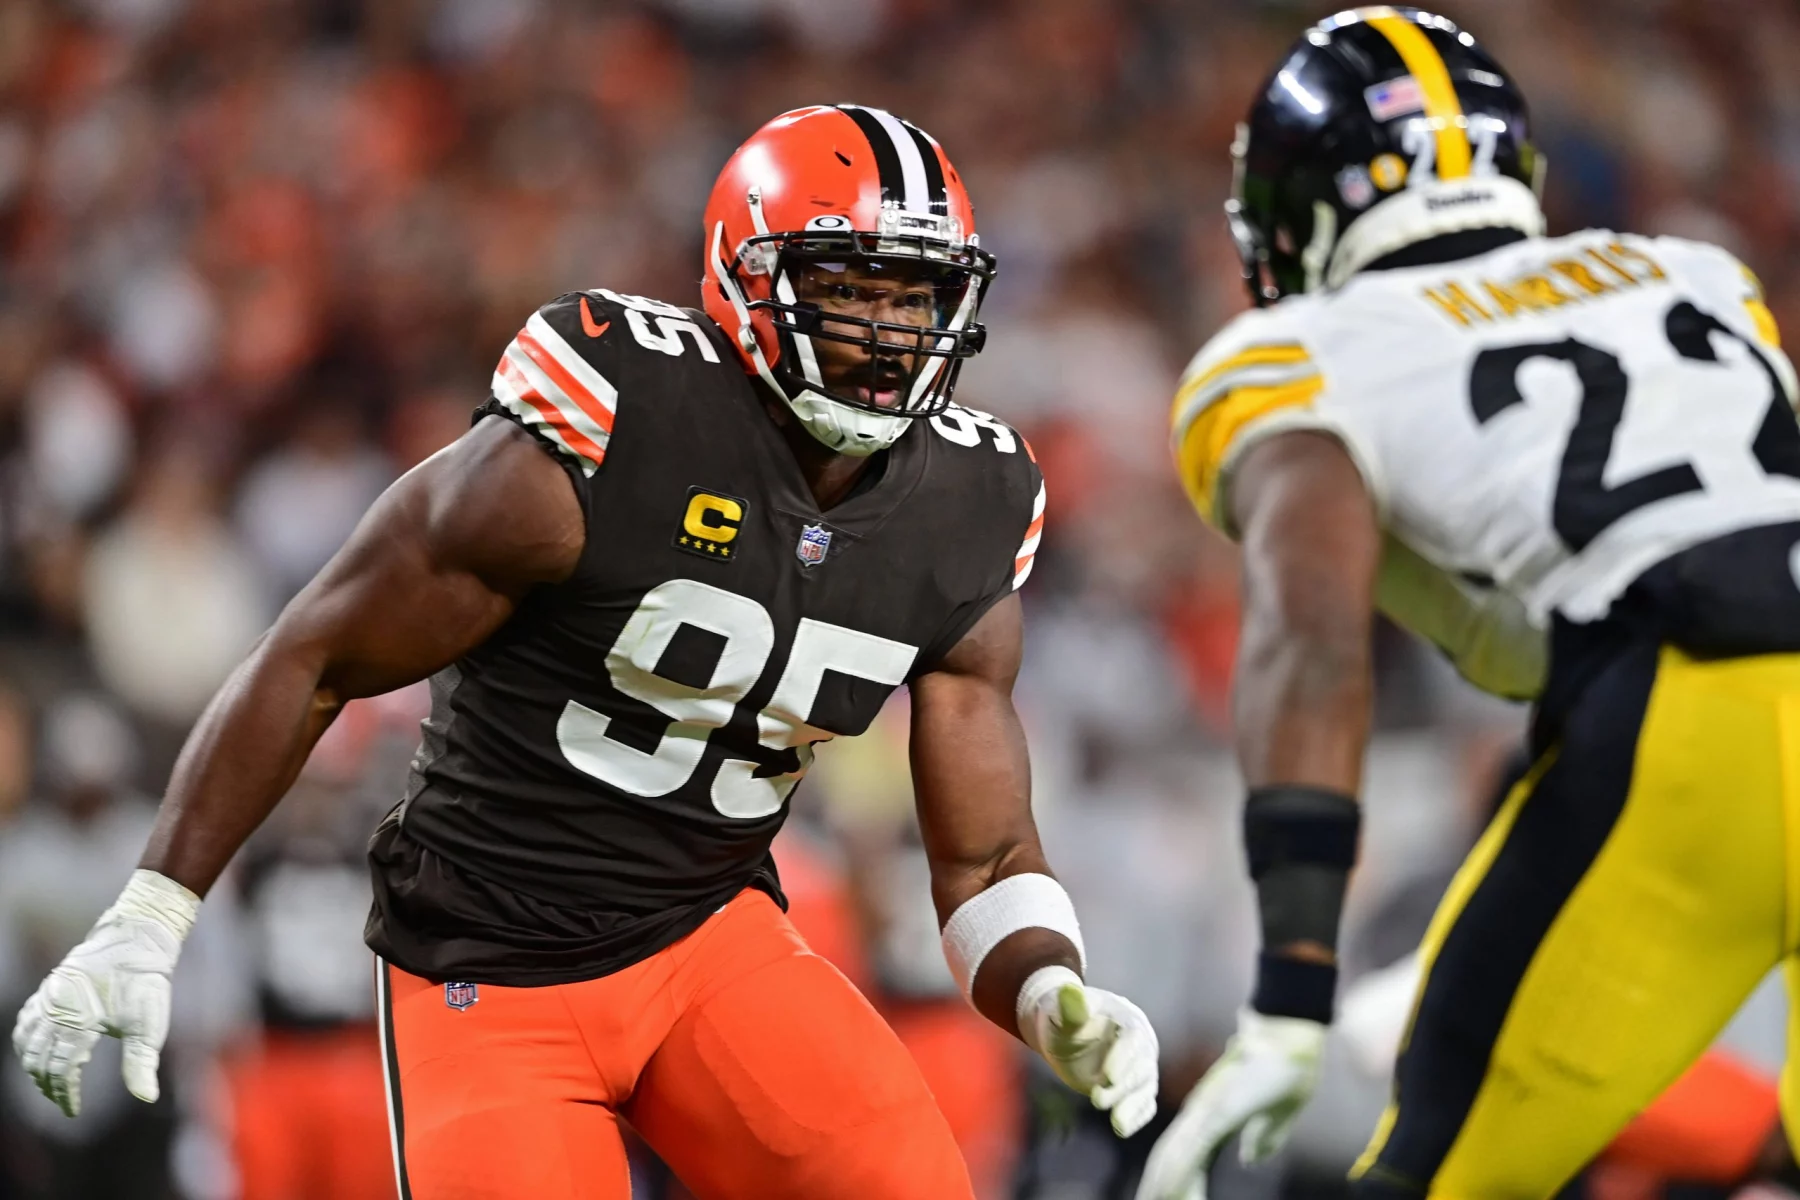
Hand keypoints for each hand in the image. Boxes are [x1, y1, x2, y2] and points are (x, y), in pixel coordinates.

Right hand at [11, 870, 197, 1116]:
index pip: (61, 1070)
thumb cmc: (145, 983)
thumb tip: (147, 1098)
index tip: (73, 1111)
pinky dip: (25, 1042)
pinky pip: (25, 1021)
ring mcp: (47, 997)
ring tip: (49, 1083)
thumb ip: (141, 1063)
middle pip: (40, 1060)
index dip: (64, 1094)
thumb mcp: (148, 1025)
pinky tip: (33, 1052)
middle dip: (49, 1085)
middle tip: (62, 1100)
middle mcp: (55, 1010)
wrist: (137, 938)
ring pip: (27, 1043)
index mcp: (77, 1022)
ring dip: (34, 1066)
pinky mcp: (48, 987)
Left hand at [1018, 966, 1159, 1137]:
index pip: (1133, 1039)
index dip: (1123, 1058)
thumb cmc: (1065, 1017)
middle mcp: (1141, 1044)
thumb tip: (1069, 989)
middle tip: (1096, 1099)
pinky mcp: (1134, 1088)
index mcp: (1128, 1019)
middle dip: (1122, 1086)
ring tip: (1116, 1125)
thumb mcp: (1064, 1013)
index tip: (1108, 1077)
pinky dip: (1136, 1116)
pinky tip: (1122, 1129)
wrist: (1065, 1031)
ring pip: (1144, 1088)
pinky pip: (1143, 1104)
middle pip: (1141, 1067)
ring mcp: (1139, 1067)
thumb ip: (1071, 1007)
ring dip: (1131, 1106)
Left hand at [1135, 1009, 1326, 1199]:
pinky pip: (1192, 1147)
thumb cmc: (1287, 1071)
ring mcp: (1205, 1110)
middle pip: (1171, 1159)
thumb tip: (1250, 1159)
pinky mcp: (1215, 1108)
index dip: (1177, 1183)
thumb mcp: (1276, 1117)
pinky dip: (1179, 1171)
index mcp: (1212, 1118)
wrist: (1291, 1036)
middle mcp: (1200, 1114)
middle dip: (1159, 1187)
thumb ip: (1264, 1138)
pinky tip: (1167, 1190)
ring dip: (1162, 1184)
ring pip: (1174, 1156)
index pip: (1187, 1159)